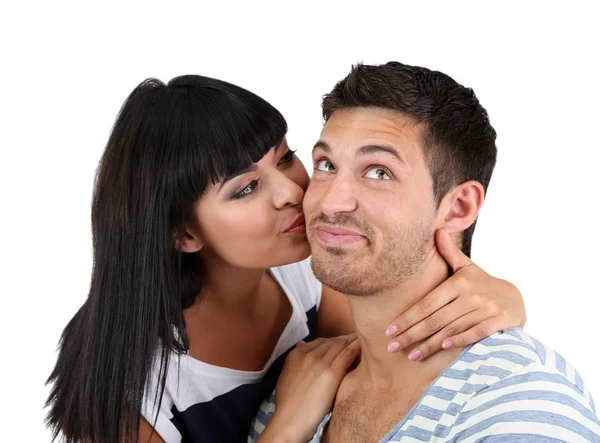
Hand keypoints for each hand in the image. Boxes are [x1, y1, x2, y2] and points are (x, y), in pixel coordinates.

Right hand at [259, 335, 360, 442]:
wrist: (289, 421)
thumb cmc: (288, 404)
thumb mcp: (286, 376)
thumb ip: (296, 360)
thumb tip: (302, 344)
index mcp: (296, 355)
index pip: (320, 342)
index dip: (333, 343)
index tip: (342, 345)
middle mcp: (308, 355)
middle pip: (332, 342)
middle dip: (345, 341)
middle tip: (356, 341)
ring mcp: (319, 362)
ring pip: (341, 345)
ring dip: (353, 342)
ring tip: (363, 342)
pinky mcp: (331, 373)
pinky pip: (347, 354)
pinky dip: (356, 348)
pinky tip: (363, 348)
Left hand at [384, 228, 525, 360]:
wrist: (516, 298)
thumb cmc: (482, 284)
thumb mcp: (466, 268)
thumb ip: (449, 253)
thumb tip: (437, 230)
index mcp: (458, 283)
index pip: (426, 304)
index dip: (407, 318)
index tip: (389, 330)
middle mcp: (471, 294)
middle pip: (435, 319)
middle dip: (411, 334)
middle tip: (392, 347)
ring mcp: (486, 308)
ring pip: (451, 328)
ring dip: (429, 344)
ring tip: (411, 355)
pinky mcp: (500, 321)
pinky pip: (476, 332)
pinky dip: (459, 340)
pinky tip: (442, 349)